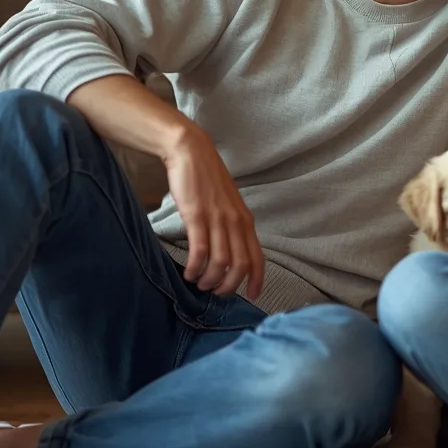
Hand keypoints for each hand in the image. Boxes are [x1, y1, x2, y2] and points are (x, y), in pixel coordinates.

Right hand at [161, 124, 264, 299]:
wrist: (191, 152)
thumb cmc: (206, 180)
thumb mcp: (227, 204)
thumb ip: (231, 226)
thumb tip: (229, 251)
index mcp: (246, 220)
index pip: (259, 257)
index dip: (258, 280)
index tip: (254, 295)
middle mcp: (236, 222)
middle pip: (241, 266)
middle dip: (229, 287)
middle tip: (216, 292)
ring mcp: (218, 219)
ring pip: (221, 263)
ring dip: (210, 280)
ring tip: (199, 283)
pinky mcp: (197, 216)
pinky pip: (200, 251)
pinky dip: (195, 267)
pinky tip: (188, 272)